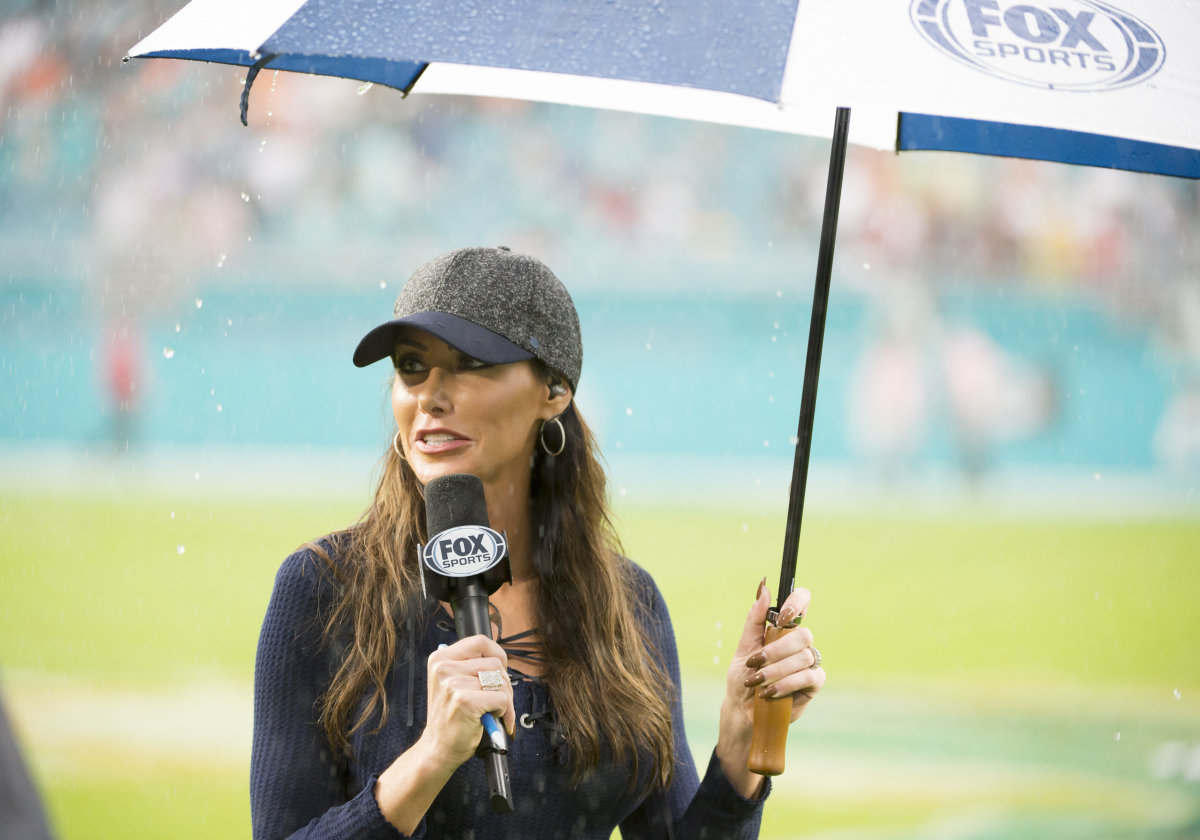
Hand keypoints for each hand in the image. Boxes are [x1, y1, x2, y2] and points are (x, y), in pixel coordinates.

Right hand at [418, 635, 515, 771]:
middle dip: (504, 684)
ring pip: (500, 681)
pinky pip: (502, 699)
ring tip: (495, 711)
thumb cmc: (452, 716)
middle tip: (499, 701)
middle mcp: (443, 667)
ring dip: (506, 699)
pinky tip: (491, 719)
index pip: (481, 641)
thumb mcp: (453, 682)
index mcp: (440, 658)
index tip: (499, 673)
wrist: (438, 748)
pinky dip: (504, 712)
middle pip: (495, 663)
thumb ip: (471, 665)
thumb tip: (500, 656)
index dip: (497, 655)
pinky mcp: (464, 701)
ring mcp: (452, 684)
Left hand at [716, 580, 823, 795]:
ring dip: (776, 669)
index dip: (797, 602)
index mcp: (783, 628)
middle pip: (803, 634)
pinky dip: (787, 683)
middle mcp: (799, 643)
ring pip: (803, 656)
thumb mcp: (743, 646)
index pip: (801, 601)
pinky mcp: (813, 684)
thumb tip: (764, 588)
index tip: (781, 615)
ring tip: (757, 681)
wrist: (742, 710)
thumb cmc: (743, 677)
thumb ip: (755, 619)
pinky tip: (770, 692)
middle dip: (777, 649)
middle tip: (756, 661)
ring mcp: (808, 662)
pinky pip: (809, 677)